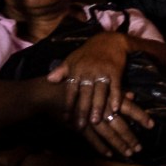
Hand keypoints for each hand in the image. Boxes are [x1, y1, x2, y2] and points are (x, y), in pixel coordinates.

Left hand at [48, 35, 143, 155]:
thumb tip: (49, 79)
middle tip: (80, 126)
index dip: (68, 104)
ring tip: (96, 121)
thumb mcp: (72, 59)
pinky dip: (117, 97)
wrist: (109, 40)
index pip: (71, 90)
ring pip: (100, 92)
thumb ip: (61, 71)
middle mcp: (88, 71)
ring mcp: (102, 71)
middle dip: (82, 110)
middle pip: (85, 94)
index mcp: (77, 69)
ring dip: (98, 107)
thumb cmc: (88, 52)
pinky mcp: (115, 71)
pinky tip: (116, 109)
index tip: (66, 118)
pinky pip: (116, 86)